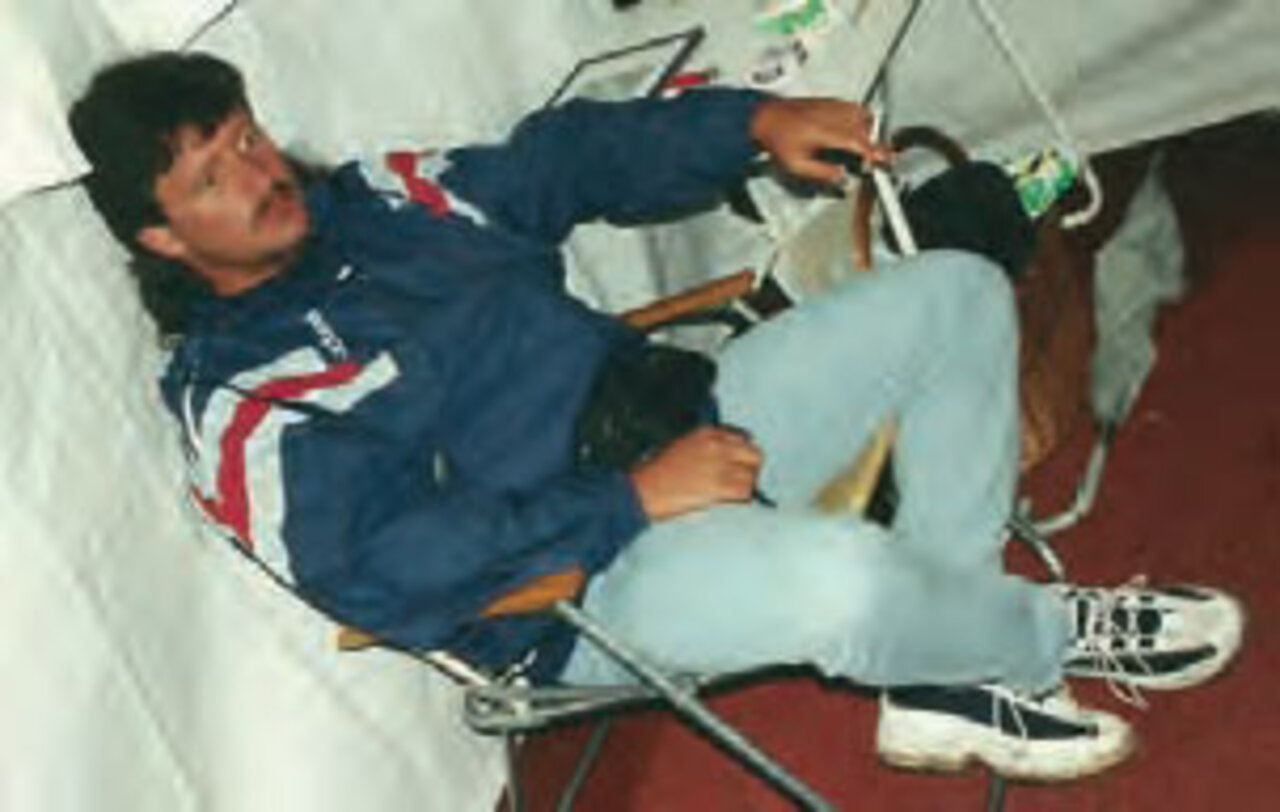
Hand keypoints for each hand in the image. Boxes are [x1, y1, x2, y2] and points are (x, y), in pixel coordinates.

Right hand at [629, 426, 763, 519]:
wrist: (643, 490)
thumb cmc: (656, 472)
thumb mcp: (680, 446)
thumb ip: (705, 448)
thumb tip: (726, 460)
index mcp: (706, 433)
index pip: (742, 438)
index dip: (742, 455)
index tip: (739, 465)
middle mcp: (716, 446)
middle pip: (754, 454)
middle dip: (750, 468)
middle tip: (741, 480)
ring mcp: (719, 466)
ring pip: (752, 475)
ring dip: (745, 486)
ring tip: (732, 494)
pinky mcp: (719, 486)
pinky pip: (745, 492)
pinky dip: (740, 499)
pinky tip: (728, 501)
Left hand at [750, 97, 891, 186]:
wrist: (765, 117)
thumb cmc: (777, 141)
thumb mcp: (797, 166)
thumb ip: (822, 173)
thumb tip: (842, 176)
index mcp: (825, 132)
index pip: (857, 142)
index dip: (874, 151)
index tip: (884, 159)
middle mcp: (831, 115)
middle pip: (865, 127)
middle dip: (874, 142)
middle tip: (876, 157)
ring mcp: (831, 105)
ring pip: (862, 114)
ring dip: (868, 129)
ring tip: (865, 144)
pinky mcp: (829, 100)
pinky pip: (853, 107)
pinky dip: (859, 118)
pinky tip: (853, 129)